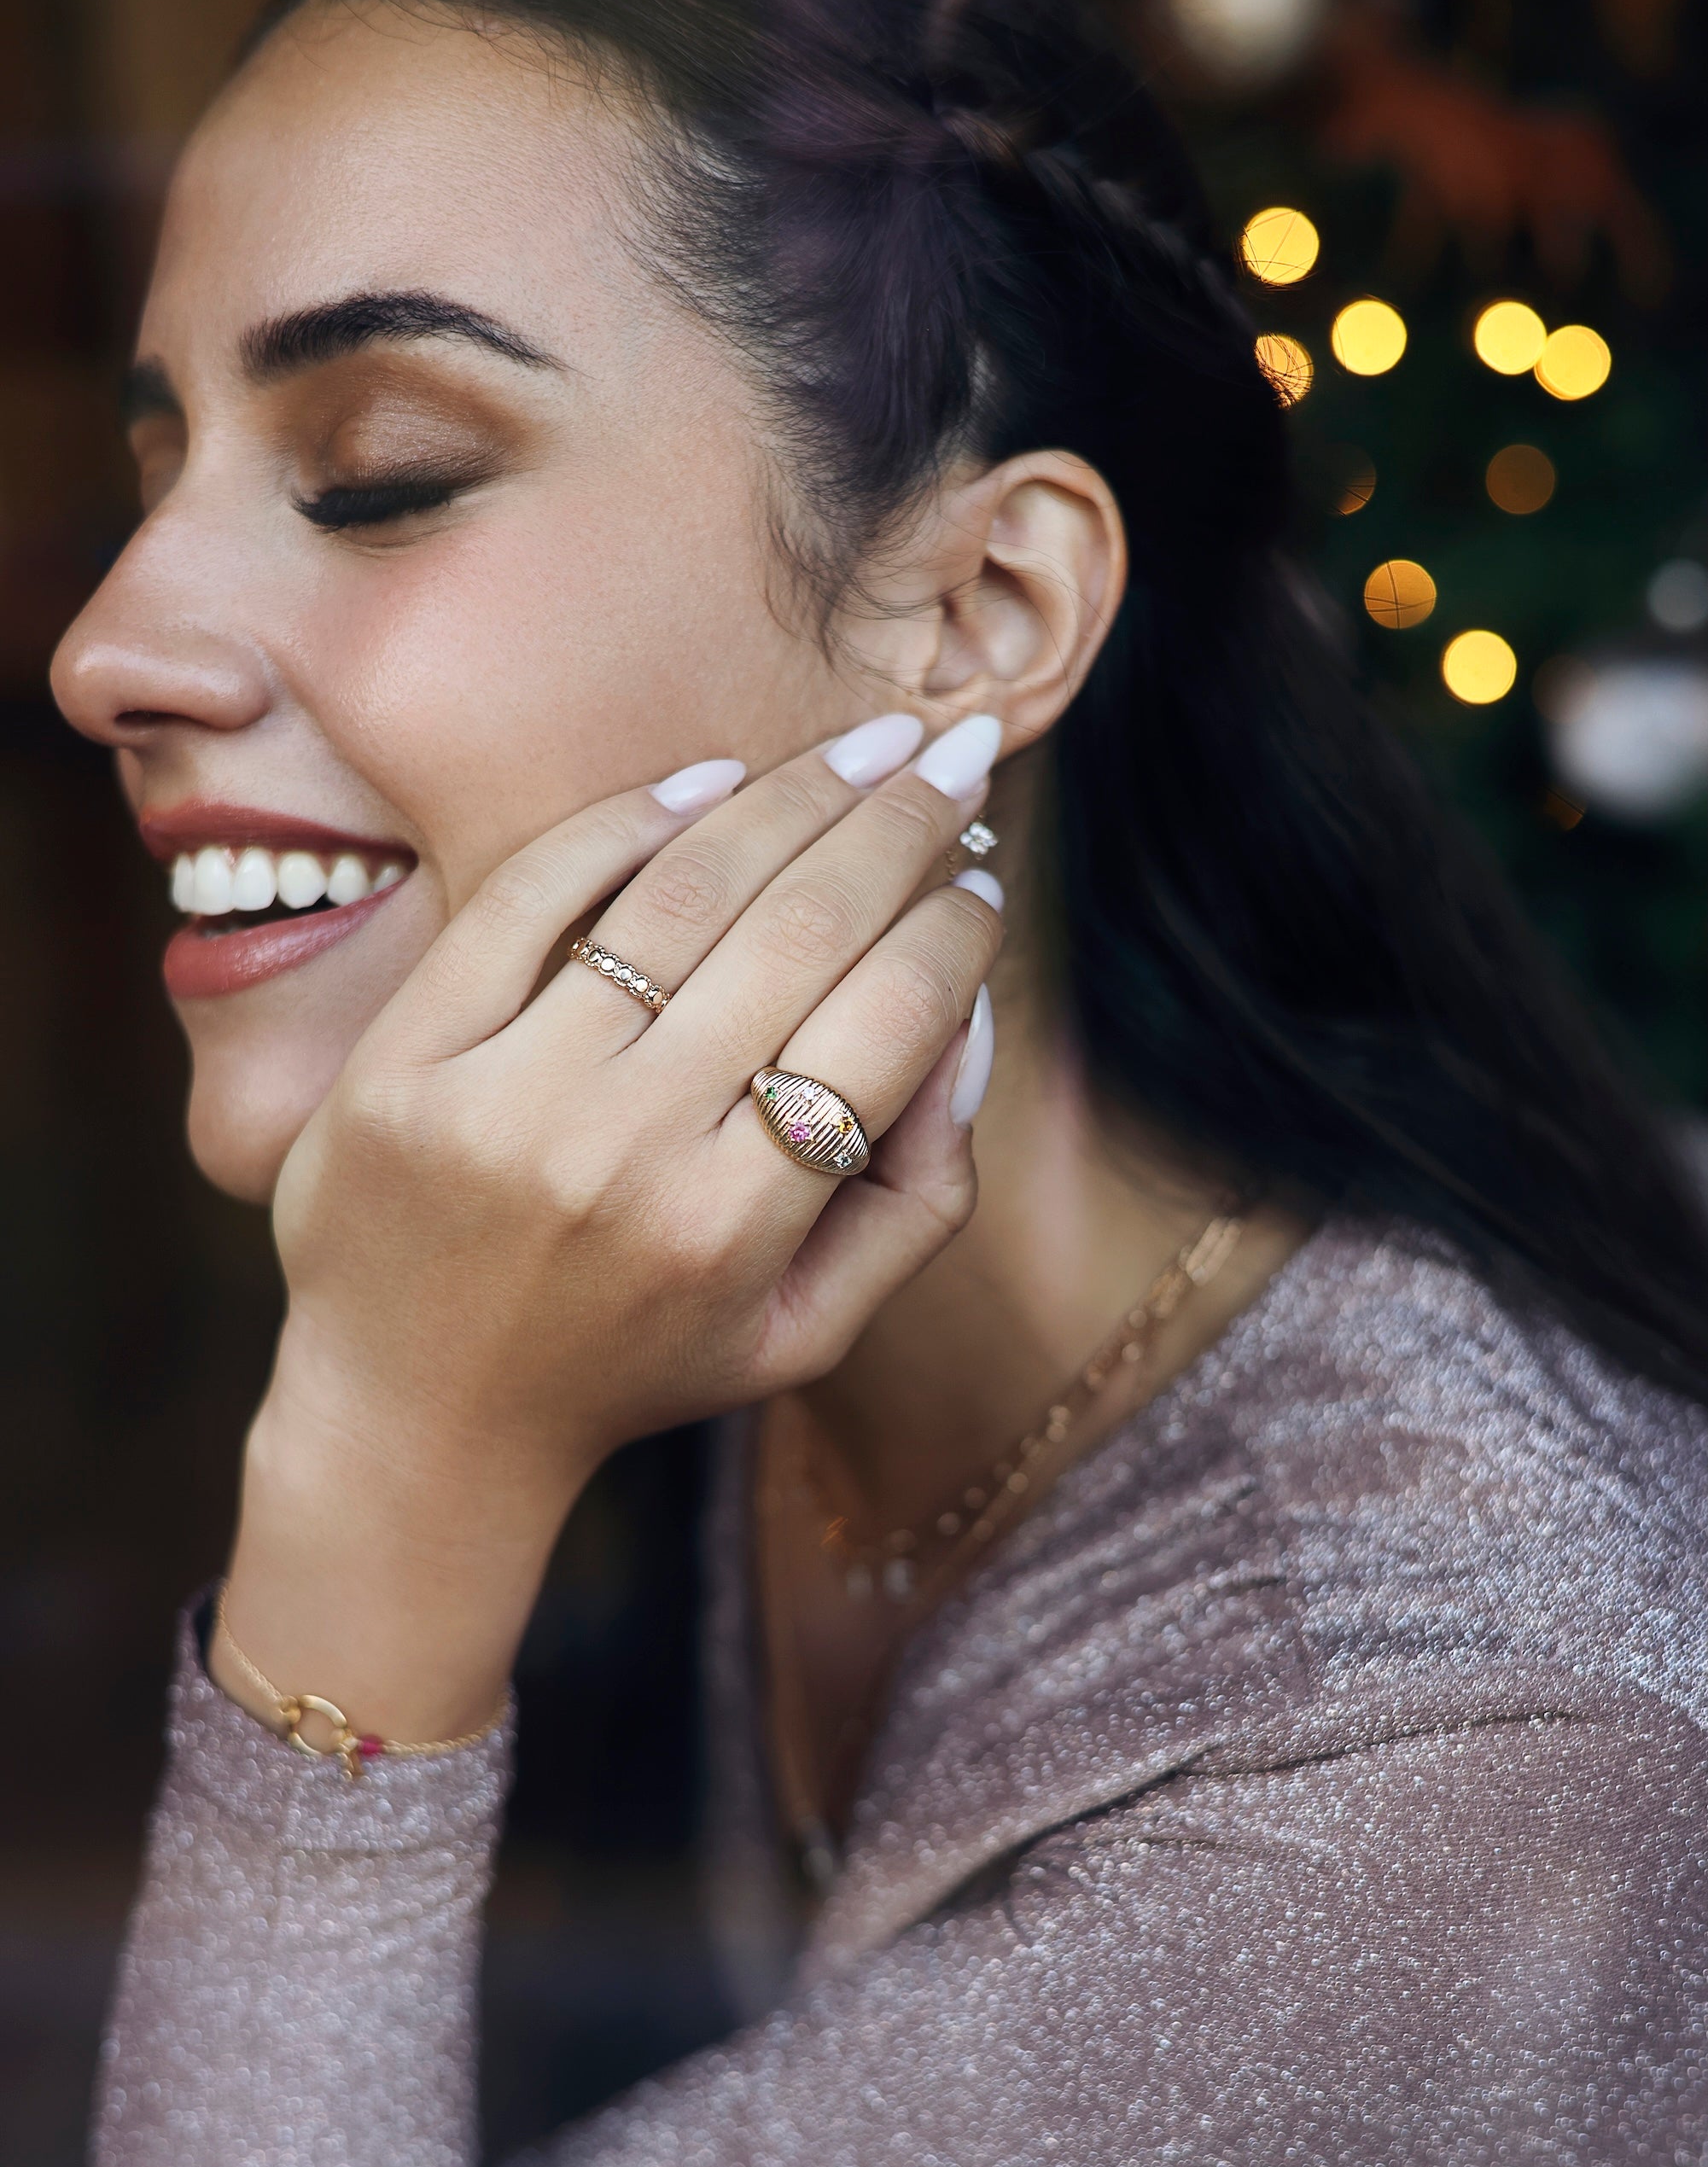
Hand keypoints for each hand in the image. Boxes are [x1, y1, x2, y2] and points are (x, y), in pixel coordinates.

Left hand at [220, 714, 1003, 1739]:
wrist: (414, 1418)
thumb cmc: (638, 1366)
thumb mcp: (807, 1333)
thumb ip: (916, 1198)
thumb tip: (967, 1022)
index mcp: (734, 1227)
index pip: (887, 1021)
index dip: (955, 928)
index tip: (984, 878)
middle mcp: (624, 1150)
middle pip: (799, 931)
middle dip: (900, 825)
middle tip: (959, 757)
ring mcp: (504, 1096)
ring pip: (678, 895)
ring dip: (792, 797)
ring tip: (867, 748)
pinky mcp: (409, 1056)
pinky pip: (535, 896)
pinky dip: (629, 820)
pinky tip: (713, 779)